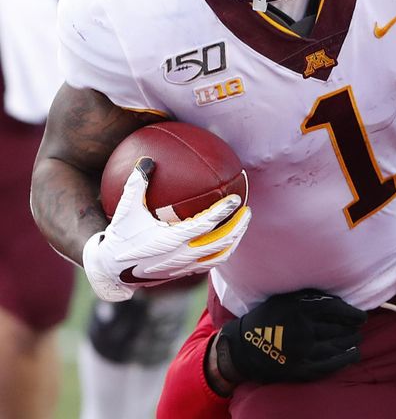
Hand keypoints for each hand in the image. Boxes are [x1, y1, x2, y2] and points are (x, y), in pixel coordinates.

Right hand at [82, 157, 250, 301]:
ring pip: (220, 256)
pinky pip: (210, 263)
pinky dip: (222, 251)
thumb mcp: (125, 209)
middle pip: (221, 242)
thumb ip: (136, 183)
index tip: (236, 199)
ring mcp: (185, 266)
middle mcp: (182, 255)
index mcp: (172, 239)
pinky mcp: (184, 273)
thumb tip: (147, 160)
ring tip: (242, 226)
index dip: (223, 212)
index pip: (206, 224)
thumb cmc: (120, 237)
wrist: (111, 272)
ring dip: (234, 241)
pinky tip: (225, 239)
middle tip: (247, 211)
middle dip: (238, 227)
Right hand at [216, 289, 366, 383]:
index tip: (361, 316)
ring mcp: (302, 351)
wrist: (243, 347)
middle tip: (359, 327)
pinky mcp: (300, 368)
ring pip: (335, 345)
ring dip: (351, 342)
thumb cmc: (267, 318)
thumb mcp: (285, 299)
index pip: (335, 308)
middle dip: (352, 328)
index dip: (352, 313)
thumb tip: (337, 300)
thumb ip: (309, 297)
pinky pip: (328, 365)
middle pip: (337, 328)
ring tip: (357, 339)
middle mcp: (302, 329)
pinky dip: (344, 359)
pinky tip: (354, 355)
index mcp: (299, 308)